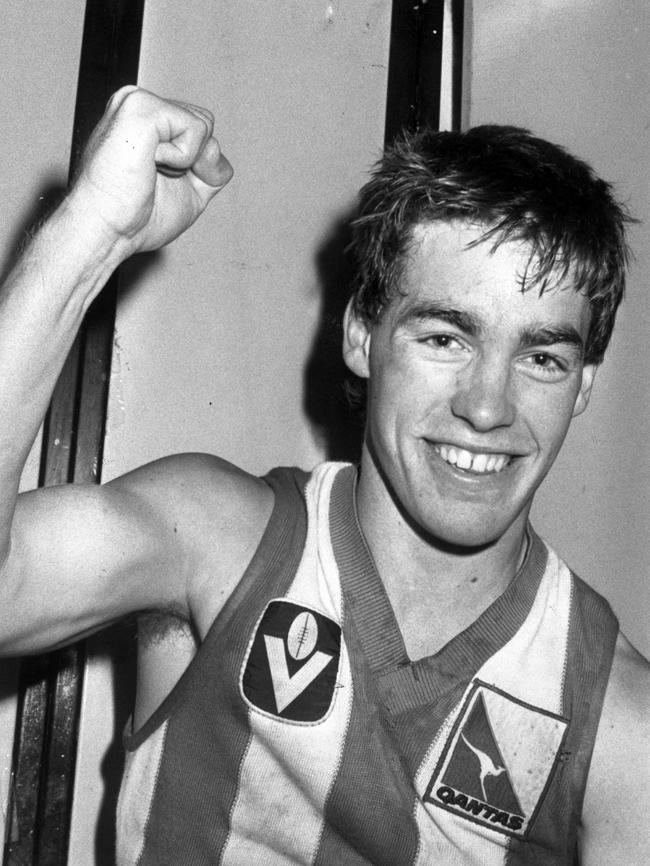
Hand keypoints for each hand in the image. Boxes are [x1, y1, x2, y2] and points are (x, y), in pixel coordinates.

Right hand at [67, 86, 232, 253]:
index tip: (157, 182)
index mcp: (147, 122)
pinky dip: (181, 159)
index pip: (200, 131)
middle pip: (207, 124)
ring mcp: (138, 101)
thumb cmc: (134, 217)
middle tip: (154, 178)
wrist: (106, 230)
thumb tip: (215, 148)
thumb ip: (211, 171)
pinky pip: (196, 129)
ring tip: (148, 170)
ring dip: (186, 162)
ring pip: (204, 124)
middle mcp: (140, 105)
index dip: (196, 166)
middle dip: (195, 162)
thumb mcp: (190, 194)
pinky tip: (149, 164)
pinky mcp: (142, 107)